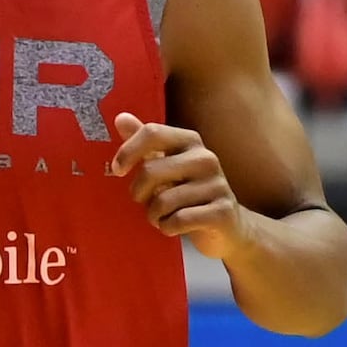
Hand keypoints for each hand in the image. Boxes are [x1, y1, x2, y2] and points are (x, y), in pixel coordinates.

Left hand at [111, 112, 244, 255]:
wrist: (229, 227)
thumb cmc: (191, 195)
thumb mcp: (168, 166)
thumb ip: (147, 144)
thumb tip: (121, 118)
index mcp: (190, 141)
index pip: (152, 133)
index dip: (128, 151)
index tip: (117, 170)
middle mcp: (206, 159)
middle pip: (151, 170)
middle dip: (138, 193)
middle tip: (143, 202)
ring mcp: (217, 185)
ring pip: (163, 201)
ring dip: (154, 215)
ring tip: (160, 217)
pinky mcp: (222, 212)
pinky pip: (179, 220)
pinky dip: (168, 228)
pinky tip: (173, 227)